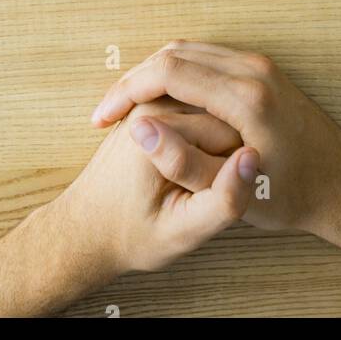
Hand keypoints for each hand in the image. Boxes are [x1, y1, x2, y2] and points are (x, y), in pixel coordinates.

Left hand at [52, 98, 258, 273]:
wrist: (88, 228)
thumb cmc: (133, 236)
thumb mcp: (183, 233)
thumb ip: (224, 201)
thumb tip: (252, 157)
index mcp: (158, 129)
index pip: (233, 135)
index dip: (234, 171)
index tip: (211, 197)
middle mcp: (152, 105)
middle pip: (223, 119)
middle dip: (224, 157)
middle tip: (199, 194)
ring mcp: (150, 103)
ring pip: (213, 115)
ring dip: (213, 148)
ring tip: (190, 184)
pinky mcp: (151, 108)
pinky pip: (198, 116)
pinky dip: (200, 142)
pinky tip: (186, 169)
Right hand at [91, 43, 340, 244]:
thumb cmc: (291, 197)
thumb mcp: (236, 194)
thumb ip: (183, 163)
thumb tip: (140, 129)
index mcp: (246, 97)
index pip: (167, 71)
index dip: (126, 91)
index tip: (103, 119)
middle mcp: (253, 70)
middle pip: (173, 54)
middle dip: (132, 81)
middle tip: (105, 114)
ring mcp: (259, 65)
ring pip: (187, 51)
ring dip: (150, 75)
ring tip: (123, 110)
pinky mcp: (260, 69)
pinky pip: (204, 57)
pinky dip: (172, 74)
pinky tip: (156, 104)